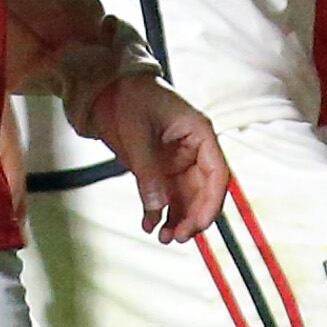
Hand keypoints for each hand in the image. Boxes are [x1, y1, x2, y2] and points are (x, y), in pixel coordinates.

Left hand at [78, 71, 229, 243]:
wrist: (108, 89)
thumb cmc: (129, 98)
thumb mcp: (137, 133)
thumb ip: (148, 171)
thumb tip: (157, 207)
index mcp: (200, 133)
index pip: (218, 173)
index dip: (212, 202)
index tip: (201, 224)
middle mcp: (194, 150)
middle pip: (204, 191)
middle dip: (193, 217)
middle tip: (178, 237)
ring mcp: (178, 161)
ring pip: (187, 198)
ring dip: (178, 219)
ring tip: (164, 237)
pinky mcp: (161, 169)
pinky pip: (166, 196)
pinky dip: (159, 212)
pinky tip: (149, 225)